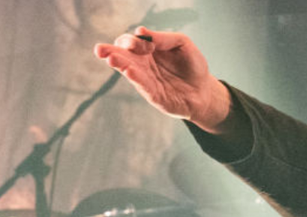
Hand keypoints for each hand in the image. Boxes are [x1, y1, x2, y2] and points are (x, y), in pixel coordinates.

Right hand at [94, 26, 230, 132]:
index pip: (129, 43)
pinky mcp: (154, 95)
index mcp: (146, 51)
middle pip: (121, 56)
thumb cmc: (192, 66)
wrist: (205, 91)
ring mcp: (146, 80)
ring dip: (118, 64)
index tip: (150, 46)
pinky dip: (136, 78)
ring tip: (109, 58)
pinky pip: (142, 86)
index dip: (134, 41)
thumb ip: (163, 37)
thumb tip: (141, 31)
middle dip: (110, 52)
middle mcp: (141, 65)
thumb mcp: (182, 44)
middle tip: (100, 49)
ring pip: (128, 70)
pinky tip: (128, 71)